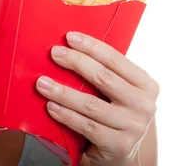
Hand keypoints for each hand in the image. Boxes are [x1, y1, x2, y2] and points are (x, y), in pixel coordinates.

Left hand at [36, 31, 158, 165]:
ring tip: (42, 83)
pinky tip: (51, 107)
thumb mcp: (119, 91)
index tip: (70, 37)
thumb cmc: (114, 112)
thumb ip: (105, 72)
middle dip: (75, 62)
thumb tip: (69, 47)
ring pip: (91, 104)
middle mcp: (144, 105)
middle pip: (104, 78)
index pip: (116, 59)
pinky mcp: (119, 146)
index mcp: (146, 85)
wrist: (122, 152)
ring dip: (63, 92)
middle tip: (54, 53)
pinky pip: (86, 126)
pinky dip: (66, 115)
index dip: (91, 46)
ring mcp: (133, 127)